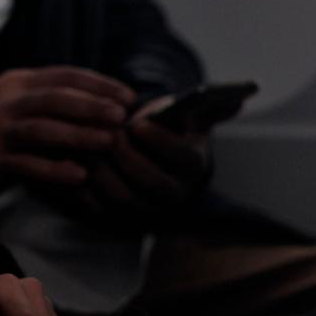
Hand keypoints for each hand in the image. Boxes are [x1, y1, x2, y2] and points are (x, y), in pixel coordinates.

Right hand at [0, 67, 136, 193]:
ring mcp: (0, 133)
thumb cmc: (4, 118)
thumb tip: (112, 98)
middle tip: (121, 116)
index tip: (128, 97)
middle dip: (91, 106)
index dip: (99, 85)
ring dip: (78, 135)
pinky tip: (80, 175)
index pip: (64, 76)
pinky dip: (55, 170)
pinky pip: (28, 166)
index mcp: (19, 82)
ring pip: (42, 131)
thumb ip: (57, 94)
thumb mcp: (22, 95)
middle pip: (53, 100)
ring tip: (108, 141)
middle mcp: (8, 103)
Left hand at [76, 96, 212, 221]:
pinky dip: (84, 190)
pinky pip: (99, 210)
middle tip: (109, 135)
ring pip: (124, 199)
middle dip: (129, 157)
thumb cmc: (169, 130)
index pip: (181, 157)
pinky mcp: (118, 219)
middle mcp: (174, 195)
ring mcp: (147, 211)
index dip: (159, 141)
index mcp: (193, 166)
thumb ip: (211, 106)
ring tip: (87, 148)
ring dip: (104, 173)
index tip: (138, 122)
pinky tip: (73, 167)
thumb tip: (242, 96)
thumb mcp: (190, 116)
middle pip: (153, 183)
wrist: (152, 161)